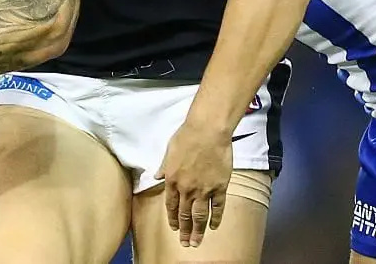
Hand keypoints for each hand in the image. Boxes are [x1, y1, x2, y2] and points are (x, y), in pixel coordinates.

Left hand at [154, 121, 231, 247]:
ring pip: (200, 216)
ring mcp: (204, 190)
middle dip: (184, 231)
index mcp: (172, 180)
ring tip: (196, 243)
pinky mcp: (219, 187)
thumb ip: (163, 166)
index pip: (171, 205)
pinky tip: (215, 227)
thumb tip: (156, 176)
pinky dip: (216, 219)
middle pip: (185, 215)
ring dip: (198, 231)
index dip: (172, 219)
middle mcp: (187, 189)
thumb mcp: (169, 150)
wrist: (207, 131)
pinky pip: (218, 207)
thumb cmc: (186, 136)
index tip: (174, 228)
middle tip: (185, 243)